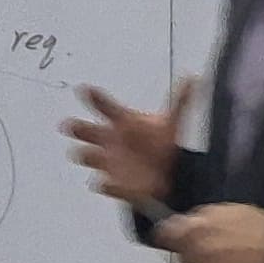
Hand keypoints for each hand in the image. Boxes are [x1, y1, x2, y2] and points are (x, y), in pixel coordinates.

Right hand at [64, 78, 195, 206]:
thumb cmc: (158, 144)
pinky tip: (104, 183)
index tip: (85, 89)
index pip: (105, 106)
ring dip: (86, 155)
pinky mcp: (113, 183)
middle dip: (78, 128)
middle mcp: (108, 140)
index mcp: (120, 122)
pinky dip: (105, 185)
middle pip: (86, 131)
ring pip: (88, 157)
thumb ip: (180, 100)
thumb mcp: (172, 122)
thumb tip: (193, 78)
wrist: (162, 175)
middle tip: (70, 124)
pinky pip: (105, 185)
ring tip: (84, 153)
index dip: (95, 98)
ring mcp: (107, 162)